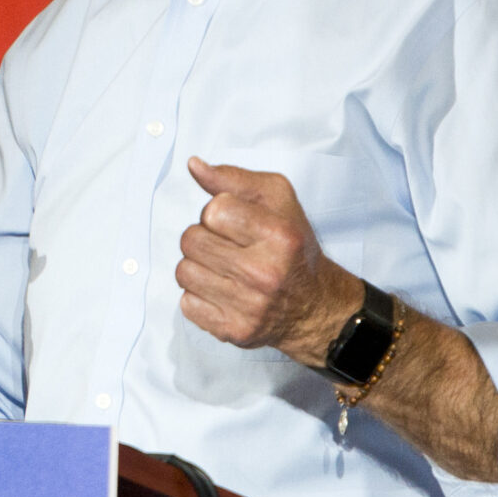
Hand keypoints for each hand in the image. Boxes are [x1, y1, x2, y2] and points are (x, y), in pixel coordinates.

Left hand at [175, 158, 364, 368]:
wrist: (313, 305)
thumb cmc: (292, 247)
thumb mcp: (277, 201)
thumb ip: (233, 179)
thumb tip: (194, 165)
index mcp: (279, 236)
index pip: (214, 210)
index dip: (217, 213)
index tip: (234, 223)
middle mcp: (264, 272)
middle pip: (191, 240)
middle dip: (203, 238)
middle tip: (228, 247)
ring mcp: (248, 306)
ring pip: (183, 271)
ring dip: (198, 266)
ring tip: (224, 269)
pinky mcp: (234, 330)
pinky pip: (186, 304)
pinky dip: (199, 296)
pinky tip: (223, 292)